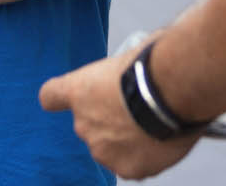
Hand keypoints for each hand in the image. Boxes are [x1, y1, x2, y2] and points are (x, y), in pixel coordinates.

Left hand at [40, 43, 200, 179]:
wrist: (174, 93)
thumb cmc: (153, 66)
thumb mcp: (129, 54)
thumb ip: (119, 72)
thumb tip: (136, 70)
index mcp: (78, 91)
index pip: (51, 96)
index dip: (61, 97)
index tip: (74, 98)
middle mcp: (83, 124)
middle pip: (89, 124)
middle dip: (109, 120)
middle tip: (136, 109)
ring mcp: (103, 150)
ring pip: (111, 148)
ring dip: (126, 140)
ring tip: (153, 124)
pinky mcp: (127, 169)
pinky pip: (133, 164)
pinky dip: (146, 156)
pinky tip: (161, 139)